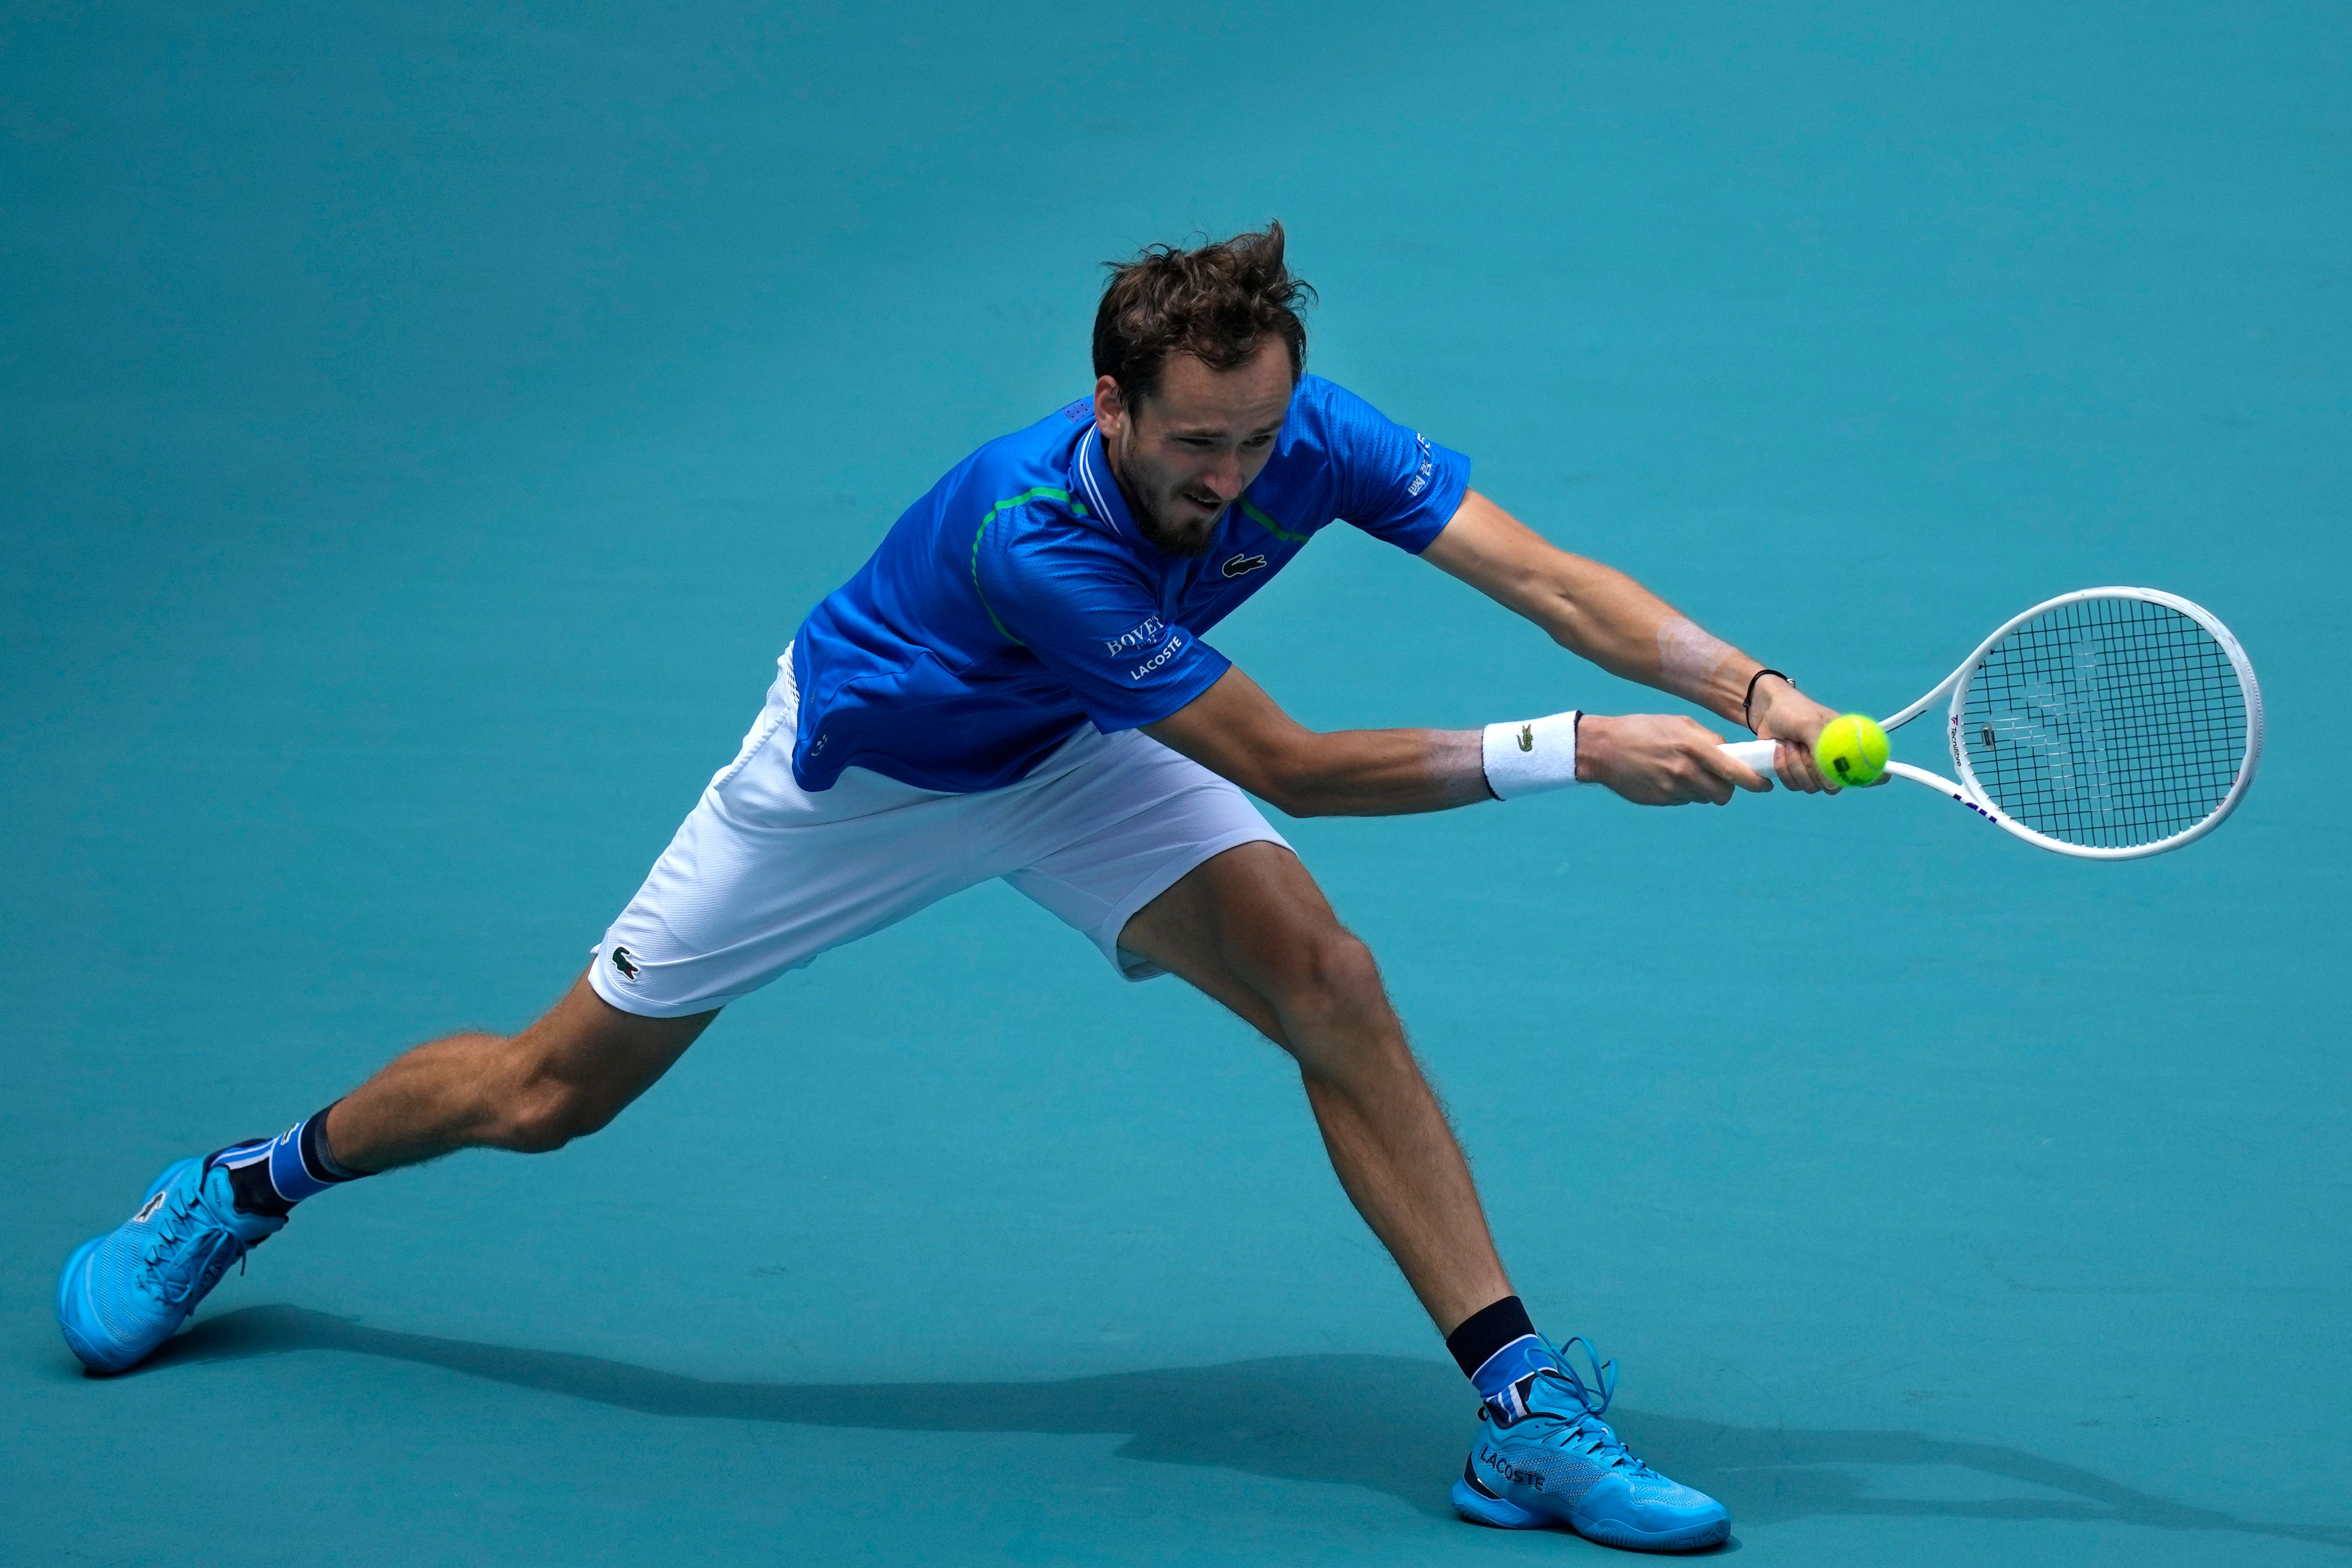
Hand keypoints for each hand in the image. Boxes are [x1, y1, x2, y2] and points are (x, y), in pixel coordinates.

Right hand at [1575, 713, 1772, 804]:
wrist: (1602, 748)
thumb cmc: (1643, 729)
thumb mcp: (1679, 723)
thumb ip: (1708, 740)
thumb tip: (1731, 755)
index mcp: (1693, 746)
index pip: (1734, 771)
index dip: (1755, 781)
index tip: (1766, 785)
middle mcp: (1685, 770)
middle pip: (1724, 793)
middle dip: (1728, 788)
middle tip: (1721, 780)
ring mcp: (1672, 788)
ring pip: (1705, 798)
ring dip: (1705, 790)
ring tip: (1686, 773)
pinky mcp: (1661, 800)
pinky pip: (1685, 801)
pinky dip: (1683, 792)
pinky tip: (1666, 777)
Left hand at [1744, 676, 1847, 792]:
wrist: (1767, 709)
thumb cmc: (1793, 710)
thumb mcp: (1809, 724)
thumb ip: (1822, 752)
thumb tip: (1833, 786)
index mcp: (1846, 744)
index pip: (1859, 773)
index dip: (1851, 778)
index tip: (1834, 771)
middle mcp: (1833, 760)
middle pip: (1828, 784)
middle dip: (1808, 764)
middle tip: (1798, 743)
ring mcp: (1815, 769)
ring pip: (1809, 786)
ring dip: (1794, 765)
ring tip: (1788, 743)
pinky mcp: (1797, 774)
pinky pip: (1793, 785)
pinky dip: (1783, 769)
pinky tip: (1779, 749)